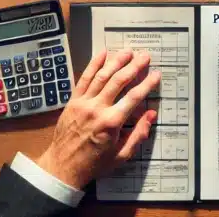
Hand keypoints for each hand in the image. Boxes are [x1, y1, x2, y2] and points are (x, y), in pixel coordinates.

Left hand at [36, 49, 160, 188]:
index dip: (147, 84)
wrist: (62, 167)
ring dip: (116, 61)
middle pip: (119, 81)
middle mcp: (97, 109)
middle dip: (134, 66)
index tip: (156, 75)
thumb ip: (138, 134)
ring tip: (127, 51)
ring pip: (102, 76)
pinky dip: (93, 65)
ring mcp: (83, 103)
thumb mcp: (121, 155)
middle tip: (144, 56)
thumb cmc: (93, 163)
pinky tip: (102, 54)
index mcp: (111, 123)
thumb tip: (150, 116)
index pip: (134, 97)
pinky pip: (84, 78)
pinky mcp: (73, 101)